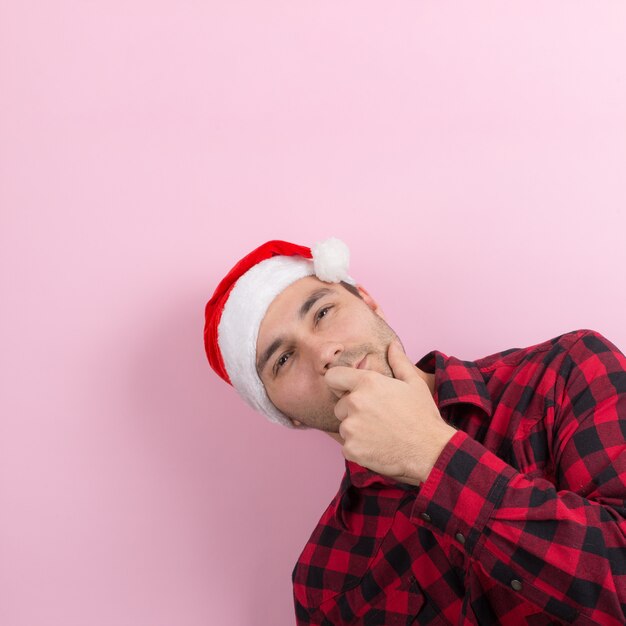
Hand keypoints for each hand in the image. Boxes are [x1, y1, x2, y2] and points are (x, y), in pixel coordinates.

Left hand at [324, 340, 456, 485]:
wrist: (430, 451)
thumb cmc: (422, 416)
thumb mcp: (414, 383)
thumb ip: (398, 362)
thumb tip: (392, 345)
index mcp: (367, 383)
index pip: (333, 377)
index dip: (340, 384)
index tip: (349, 391)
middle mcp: (354, 403)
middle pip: (340, 405)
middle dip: (352, 411)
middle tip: (377, 418)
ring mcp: (351, 427)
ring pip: (344, 427)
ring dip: (356, 430)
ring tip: (380, 433)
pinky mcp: (351, 449)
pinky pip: (347, 446)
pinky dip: (358, 449)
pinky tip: (377, 447)